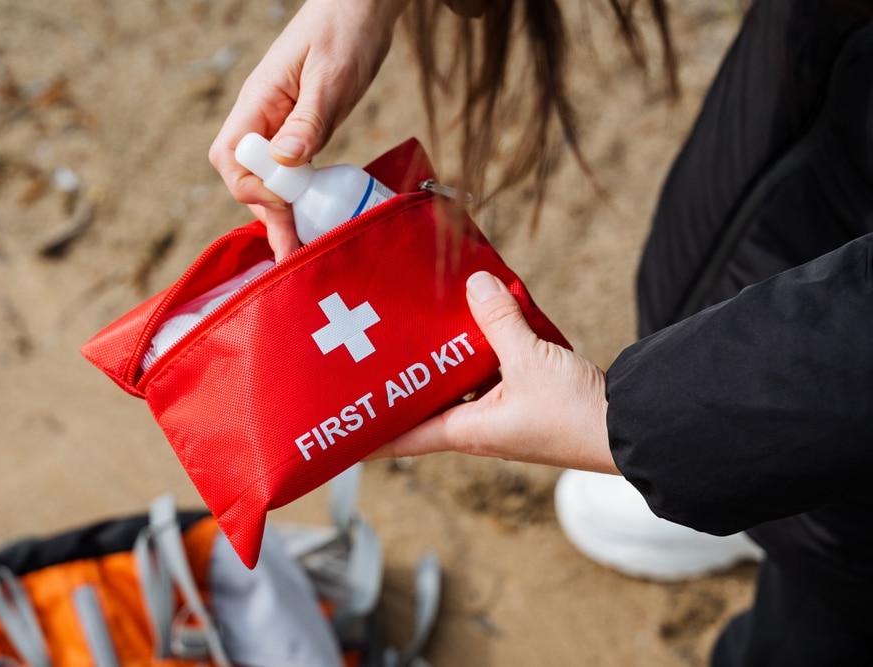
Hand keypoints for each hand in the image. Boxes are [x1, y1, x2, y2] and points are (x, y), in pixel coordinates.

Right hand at [209, 0, 408, 259]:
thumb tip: (287, 160)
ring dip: (279, 212)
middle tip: (291, 247)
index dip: (253, 188)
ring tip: (297, 246)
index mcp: (259, 100)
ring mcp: (280, 125)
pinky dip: (296, 196)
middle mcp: (262, 116)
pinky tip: (310, 215)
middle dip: (265, 211)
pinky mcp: (300, 130)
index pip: (232, 157)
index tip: (286, 203)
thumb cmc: (345, 29)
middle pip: (244, 175)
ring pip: (265, 177)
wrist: (362, 6)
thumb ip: (309, 118)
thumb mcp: (332, 75)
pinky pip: (288, 171)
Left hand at [371, 271, 619, 474]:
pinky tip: (479, 324)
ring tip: (421, 327)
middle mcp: (478, 428)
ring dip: (443, 362)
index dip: (369, 434)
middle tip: (374, 354)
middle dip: (403, 382)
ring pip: (459, 387)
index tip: (338, 427)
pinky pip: (490, 376)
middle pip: (427, 405)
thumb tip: (474, 282)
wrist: (629, 430)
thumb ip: (498, 320)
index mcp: (466, 431)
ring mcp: (502, 418)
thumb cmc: (575, 414)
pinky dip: (480, 354)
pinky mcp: (525, 403)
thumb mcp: (530, 360)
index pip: (403, 437)